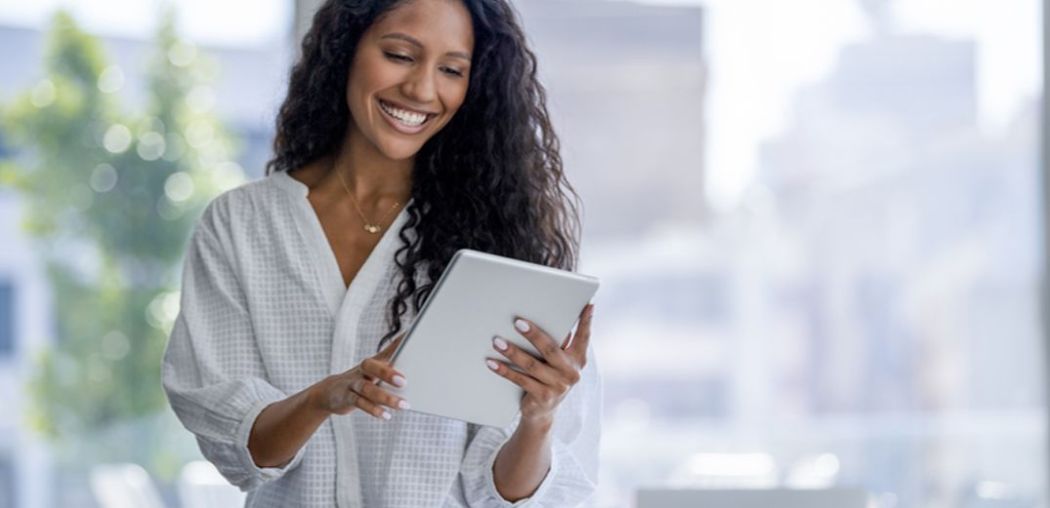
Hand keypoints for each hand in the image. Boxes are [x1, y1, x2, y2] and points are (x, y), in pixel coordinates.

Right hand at [310, 335, 409, 419]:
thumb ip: (391, 356)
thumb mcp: (375, 367)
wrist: (330, 393)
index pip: (386, 351)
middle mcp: (362, 370)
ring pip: (367, 388)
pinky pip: (360, 403)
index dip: (397, 346)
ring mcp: (353, 384)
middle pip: (371, 367)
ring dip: (385, 398)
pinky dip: (373, 409)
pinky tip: (386, 415)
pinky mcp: (347, 398)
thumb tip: (409, 338)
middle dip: (387, 373)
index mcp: (373, 362)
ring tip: (403, 405)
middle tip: (404, 381)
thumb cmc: (361, 378)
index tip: (412, 341)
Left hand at [486, 304, 593, 423]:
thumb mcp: (559, 362)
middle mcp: (571, 373)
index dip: (586, 321)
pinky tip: (492, 363)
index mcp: (578, 359)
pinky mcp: (543, 397)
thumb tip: (548, 318)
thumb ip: (559, 344)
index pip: (584, 337)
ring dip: (513, 352)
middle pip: (551, 350)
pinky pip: (520, 380)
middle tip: (518, 323)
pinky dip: (504, 371)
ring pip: (532, 365)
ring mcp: (558, 386)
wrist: (542, 413)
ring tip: (497, 342)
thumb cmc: (549, 378)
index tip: (587, 305)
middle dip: (534, 335)